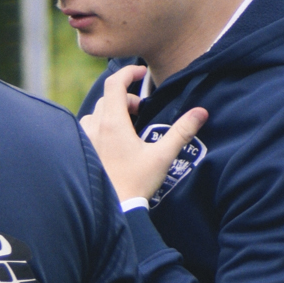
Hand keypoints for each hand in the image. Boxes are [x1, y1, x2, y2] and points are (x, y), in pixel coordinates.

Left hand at [80, 64, 206, 203]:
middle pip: (107, 98)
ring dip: (111, 111)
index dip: (128, 72)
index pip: (114, 84)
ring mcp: (85, 141)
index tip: (141, 72)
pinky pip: (87, 129)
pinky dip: (100, 126)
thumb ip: (182, 131)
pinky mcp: (83, 153)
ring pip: (95, 113)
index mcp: (113, 123)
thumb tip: (201, 112)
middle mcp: (94, 128)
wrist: (113, 210)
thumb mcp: (163, 156)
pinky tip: (111, 140)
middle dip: (126, 97)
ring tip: (128, 124)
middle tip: (142, 108)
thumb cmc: (136, 183)